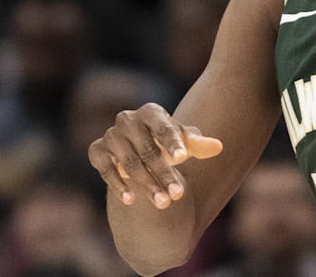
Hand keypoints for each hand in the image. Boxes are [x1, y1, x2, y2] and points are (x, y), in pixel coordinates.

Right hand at [88, 103, 222, 208]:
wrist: (137, 150)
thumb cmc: (166, 144)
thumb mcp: (183, 143)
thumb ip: (199, 144)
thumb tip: (218, 147)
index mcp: (151, 112)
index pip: (163, 128)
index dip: (173, 142)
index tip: (183, 157)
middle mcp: (128, 119)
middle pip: (148, 150)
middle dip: (164, 174)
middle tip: (178, 195)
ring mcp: (111, 135)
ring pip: (129, 162)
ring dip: (146, 184)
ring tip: (163, 203)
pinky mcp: (96, 150)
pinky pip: (105, 168)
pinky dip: (117, 184)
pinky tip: (130, 200)